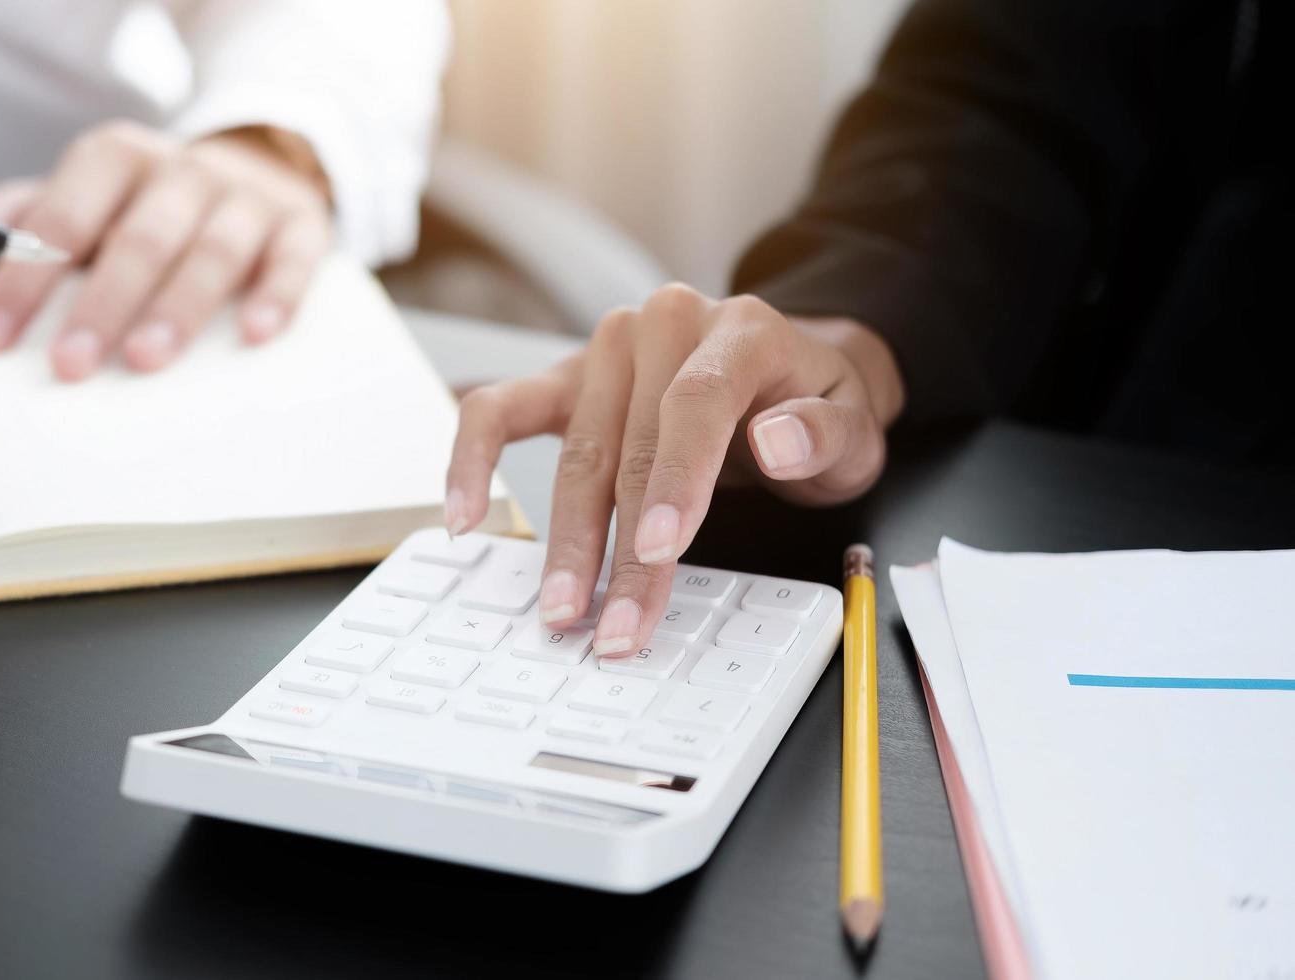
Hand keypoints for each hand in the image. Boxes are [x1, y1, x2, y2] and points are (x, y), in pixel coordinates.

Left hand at [0, 121, 333, 378]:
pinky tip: (256, 333)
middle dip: (100, 304)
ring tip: (145, 359)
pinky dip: (277, 294)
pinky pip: (293, 259)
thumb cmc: (150, 200)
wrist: (261, 163)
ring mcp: (245, 198)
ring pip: (211, 250)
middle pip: (138, 238)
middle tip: (68, 365)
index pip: (62, 219)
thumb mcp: (86, 192)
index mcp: (115, 159)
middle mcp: (181, 170)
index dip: (25, 280)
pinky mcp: (302, 225)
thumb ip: (22, 216)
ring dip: (177, 307)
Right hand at [445, 285, 903, 654]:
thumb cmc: (815, 407)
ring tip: (561, 609)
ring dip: (565, 540)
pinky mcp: (563, 380)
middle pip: (631, 444)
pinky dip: (471, 460)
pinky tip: (461, 518)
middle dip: (620, 547)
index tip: (661, 550)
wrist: (789, 369)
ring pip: (575, 452)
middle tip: (614, 624)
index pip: (696, 402)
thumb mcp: (856, 425)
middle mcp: (663, 326)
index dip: (676, 480)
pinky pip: (499, 410)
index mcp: (740, 329)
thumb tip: (776, 440)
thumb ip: (826, 432)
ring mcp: (605, 351)